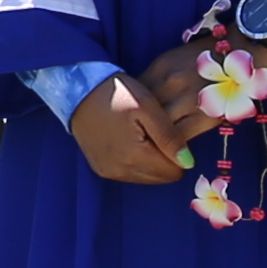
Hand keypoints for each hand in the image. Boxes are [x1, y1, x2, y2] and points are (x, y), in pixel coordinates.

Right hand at [70, 56, 205, 186]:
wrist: (78, 89)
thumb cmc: (116, 93)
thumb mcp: (148, 107)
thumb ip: (170, 136)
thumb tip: (188, 163)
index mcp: (134, 157)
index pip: (174, 171)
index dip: (178, 152)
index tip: (168, 131)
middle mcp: (120, 171)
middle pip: (161, 177)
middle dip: (165, 158)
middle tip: (155, 131)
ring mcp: (108, 171)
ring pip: (146, 176)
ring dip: (150, 159)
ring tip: (141, 132)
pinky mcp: (100, 169)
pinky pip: (129, 173)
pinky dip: (135, 160)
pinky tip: (129, 138)